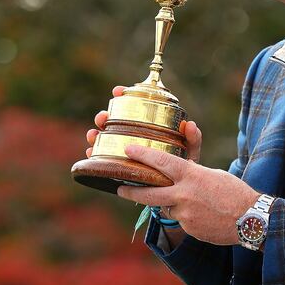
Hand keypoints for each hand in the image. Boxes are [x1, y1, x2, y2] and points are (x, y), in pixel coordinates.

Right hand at [84, 85, 201, 163]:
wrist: (175, 192)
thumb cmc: (183, 168)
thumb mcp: (189, 153)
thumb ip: (192, 140)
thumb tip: (189, 125)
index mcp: (149, 127)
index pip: (134, 106)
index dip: (124, 95)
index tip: (117, 91)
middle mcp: (133, 136)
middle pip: (115, 121)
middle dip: (105, 116)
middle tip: (103, 117)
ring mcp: (124, 151)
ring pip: (104, 138)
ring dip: (96, 133)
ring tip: (94, 133)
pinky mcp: (118, 167)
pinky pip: (102, 158)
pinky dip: (94, 154)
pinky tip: (91, 152)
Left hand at [116, 145, 259, 245]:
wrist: (251, 218)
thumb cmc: (235, 192)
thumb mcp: (213, 174)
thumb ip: (192, 172)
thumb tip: (180, 169)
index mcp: (191, 175)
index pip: (161, 162)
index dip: (142, 155)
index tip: (128, 150)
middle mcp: (183, 194)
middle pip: (148, 193)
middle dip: (131, 191)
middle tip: (120, 188)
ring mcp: (185, 213)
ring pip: (166, 207)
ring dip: (168, 203)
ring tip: (184, 201)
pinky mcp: (189, 228)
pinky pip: (180, 219)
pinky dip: (186, 215)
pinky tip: (201, 214)